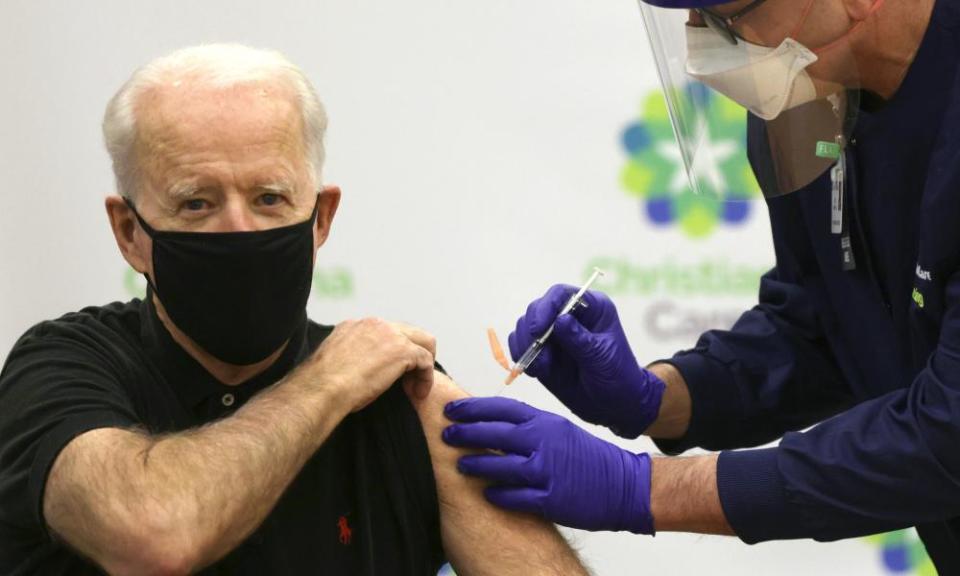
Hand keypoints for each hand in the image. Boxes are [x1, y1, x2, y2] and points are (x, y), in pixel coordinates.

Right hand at [305, 318, 435, 411]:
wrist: (322, 389)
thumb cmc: (322, 386)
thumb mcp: (335, 364)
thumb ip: (350, 359)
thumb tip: (359, 372)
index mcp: (354, 326)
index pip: (384, 332)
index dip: (392, 352)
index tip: (390, 372)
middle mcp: (374, 324)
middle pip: (408, 332)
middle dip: (413, 353)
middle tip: (410, 377)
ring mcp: (390, 334)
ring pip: (423, 341)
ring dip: (422, 366)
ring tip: (416, 387)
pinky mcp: (403, 350)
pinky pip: (425, 360)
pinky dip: (426, 378)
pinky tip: (418, 393)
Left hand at [443, 397, 653, 533]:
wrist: (624, 484)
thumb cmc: (588, 457)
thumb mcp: (558, 430)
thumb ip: (528, 426)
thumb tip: (491, 424)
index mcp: (545, 422)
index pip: (501, 408)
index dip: (473, 408)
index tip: (452, 410)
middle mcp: (544, 442)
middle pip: (495, 433)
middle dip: (466, 433)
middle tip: (446, 434)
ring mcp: (548, 470)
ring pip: (501, 464)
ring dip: (477, 465)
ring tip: (460, 465)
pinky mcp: (552, 499)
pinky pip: (517, 496)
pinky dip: (499, 495)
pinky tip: (486, 494)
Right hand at [510, 284, 665, 437]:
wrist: (614, 405)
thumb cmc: (618, 376)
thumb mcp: (602, 358)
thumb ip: (580, 339)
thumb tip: (560, 320)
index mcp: (591, 308)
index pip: (561, 295)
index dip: (546, 307)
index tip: (537, 330)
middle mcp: (569, 316)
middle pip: (537, 309)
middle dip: (531, 332)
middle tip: (539, 356)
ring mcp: (553, 334)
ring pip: (524, 327)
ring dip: (526, 347)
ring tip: (542, 369)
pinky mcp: (541, 352)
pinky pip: (520, 346)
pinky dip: (521, 357)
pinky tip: (536, 371)